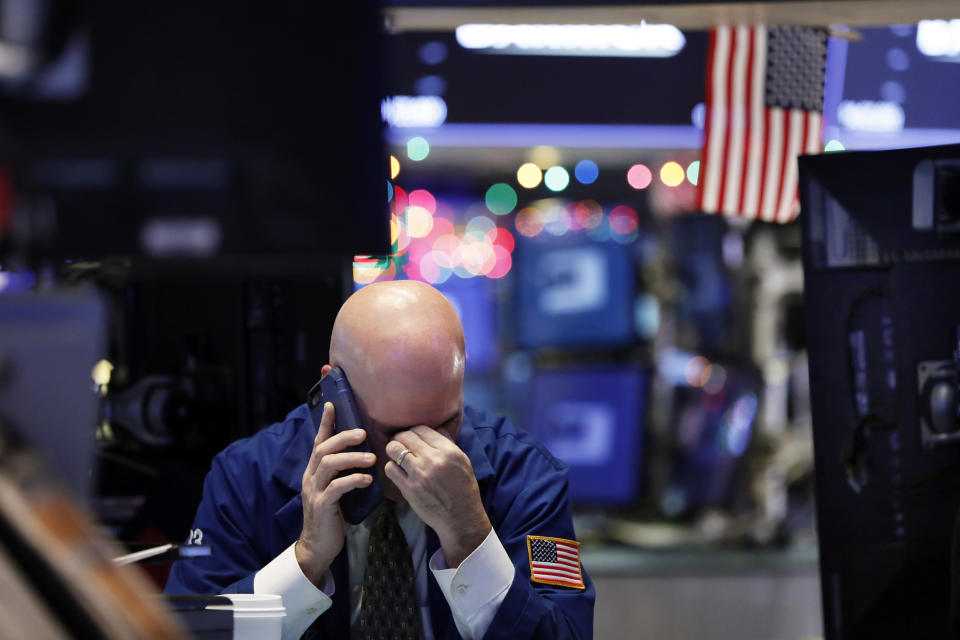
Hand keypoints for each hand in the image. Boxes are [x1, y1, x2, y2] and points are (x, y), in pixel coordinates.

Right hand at [296, 402, 375, 584]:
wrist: (318, 546)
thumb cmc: (333, 516)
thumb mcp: (338, 490)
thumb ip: (345, 474)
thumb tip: (368, 457)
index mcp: (315, 472)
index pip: (318, 442)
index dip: (325, 424)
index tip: (332, 405)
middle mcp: (311, 477)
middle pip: (323, 449)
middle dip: (343, 437)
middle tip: (363, 433)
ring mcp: (314, 491)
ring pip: (329, 465)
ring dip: (351, 458)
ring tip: (370, 458)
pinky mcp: (321, 506)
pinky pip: (336, 488)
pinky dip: (353, 480)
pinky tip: (367, 479)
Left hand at [384, 426, 490, 566]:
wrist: (460, 518)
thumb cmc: (463, 489)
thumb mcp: (463, 461)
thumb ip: (449, 443)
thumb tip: (436, 428)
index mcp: (449, 451)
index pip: (421, 429)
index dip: (414, 431)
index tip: (412, 437)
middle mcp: (433, 460)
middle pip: (406, 436)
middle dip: (401, 438)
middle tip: (401, 443)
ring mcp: (419, 475)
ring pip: (394, 449)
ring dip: (393, 450)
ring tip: (397, 455)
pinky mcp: (409, 489)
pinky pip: (390, 469)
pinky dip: (391, 467)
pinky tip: (398, 470)